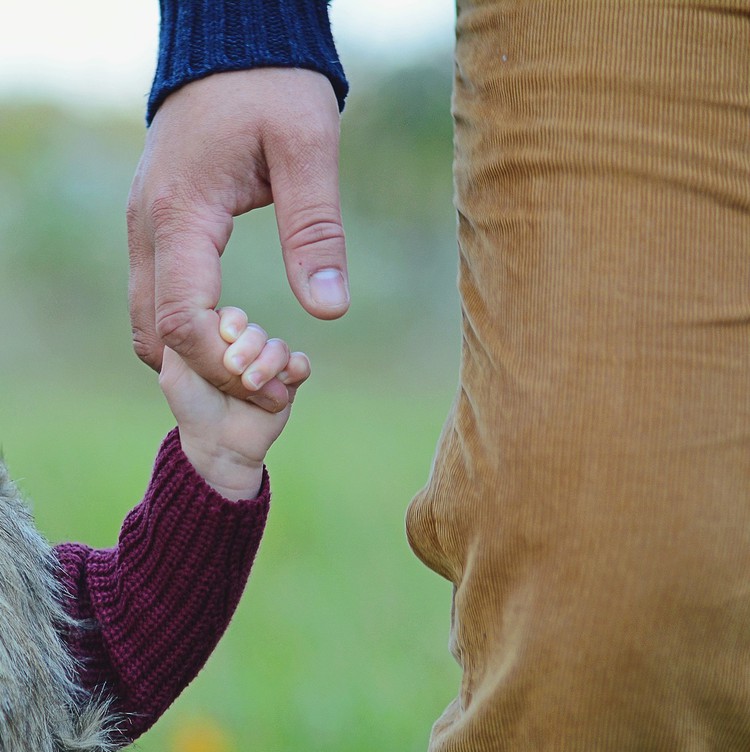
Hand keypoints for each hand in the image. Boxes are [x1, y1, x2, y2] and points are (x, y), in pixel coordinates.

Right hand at [127, 68, 348, 411]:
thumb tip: (328, 310)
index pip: (183, 320)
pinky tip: (235, 337)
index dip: (225, 366)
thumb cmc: (273, 89)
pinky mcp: (156, 230)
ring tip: (256, 366)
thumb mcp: (307, 151)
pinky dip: (188, 333)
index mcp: (180, 215)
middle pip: (156, 334)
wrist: (233, 49)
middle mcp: (147, 229)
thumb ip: (315, 231)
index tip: (276, 385)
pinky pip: (157, 300)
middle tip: (269, 387)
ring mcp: (144, 230)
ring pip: (149, 323)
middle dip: (209, 374)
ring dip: (195, 357)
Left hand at [159, 307, 310, 500]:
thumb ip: (180, 338)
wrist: (219, 446)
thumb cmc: (193, 409)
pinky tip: (282, 383)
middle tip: (234, 369)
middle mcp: (245, 350)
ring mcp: (268, 366)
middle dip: (248, 347)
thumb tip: (198, 309)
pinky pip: (301, 364)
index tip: (226, 336)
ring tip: (251, 385)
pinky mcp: (288, 384)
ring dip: (267, 364)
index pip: (232, 317)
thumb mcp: (174, 372)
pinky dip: (294, 369)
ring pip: (278, 347)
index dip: (232, 323)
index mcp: (218, 342)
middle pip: (256, 331)